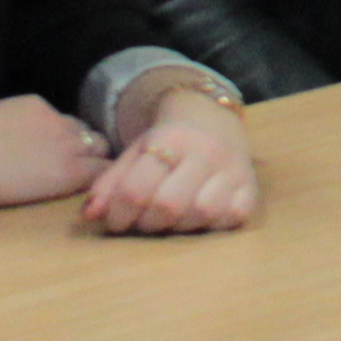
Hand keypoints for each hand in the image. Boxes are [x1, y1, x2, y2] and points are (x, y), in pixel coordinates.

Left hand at [0, 93, 107, 211]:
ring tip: (53, 146)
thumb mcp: (32, 197)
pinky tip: (25, 131)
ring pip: (79, 125)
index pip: (106, 169)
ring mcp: (53, 119)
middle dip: (94, 151)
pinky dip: (47, 122)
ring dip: (73, 135)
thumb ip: (60, 181)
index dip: (104, 173)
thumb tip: (71, 173)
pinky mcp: (34, 102)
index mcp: (70, 173)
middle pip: (100, 143)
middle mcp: (70, 143)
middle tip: (78, 161)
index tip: (98, 177)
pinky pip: (52, 113)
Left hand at [80, 87, 260, 235]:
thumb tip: (89, 216)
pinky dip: (213, 224)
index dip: (118, 214)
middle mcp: (205, 152)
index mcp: (171, 139)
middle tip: (143, 220)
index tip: (115, 221)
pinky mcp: (251, 186)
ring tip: (170, 218)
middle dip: (148, 222)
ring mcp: (232, 169)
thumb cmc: (167, 140)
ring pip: (201, 214)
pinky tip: (200, 216)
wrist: (212, 114)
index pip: (137, 189)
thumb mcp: (135, 152)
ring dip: (179, 225)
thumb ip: (111, 183)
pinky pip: (232, 217)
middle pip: (169, 205)